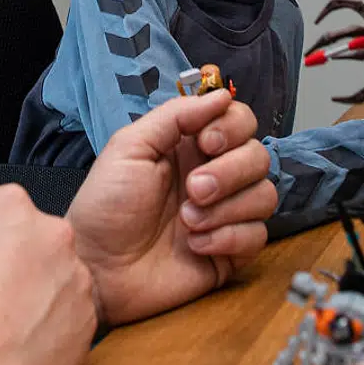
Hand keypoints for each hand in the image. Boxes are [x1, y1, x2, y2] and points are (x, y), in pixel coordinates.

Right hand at [0, 175, 95, 364]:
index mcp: (11, 206)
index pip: (0, 207)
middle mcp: (52, 234)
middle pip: (31, 237)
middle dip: (11, 258)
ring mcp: (74, 277)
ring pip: (52, 273)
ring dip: (32, 288)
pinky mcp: (86, 319)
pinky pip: (67, 311)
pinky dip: (48, 321)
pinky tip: (17, 336)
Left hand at [68, 91, 276, 326]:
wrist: (98, 268)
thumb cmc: (105, 206)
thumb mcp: (129, 147)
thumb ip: (175, 116)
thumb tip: (221, 96)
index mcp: (190, 146)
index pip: (240, 120)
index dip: (232, 127)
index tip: (206, 142)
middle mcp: (213, 175)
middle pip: (258, 155)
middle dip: (229, 171)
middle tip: (193, 188)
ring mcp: (224, 214)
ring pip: (265, 194)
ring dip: (227, 207)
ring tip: (188, 220)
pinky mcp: (230, 251)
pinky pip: (257, 235)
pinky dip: (228, 238)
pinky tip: (194, 245)